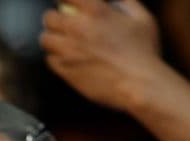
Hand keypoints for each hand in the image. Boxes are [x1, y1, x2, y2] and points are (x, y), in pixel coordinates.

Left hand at [40, 0, 162, 111]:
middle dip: (55, 19)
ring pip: (45, 38)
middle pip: (49, 17)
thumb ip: (126, 3)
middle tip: (62, 24)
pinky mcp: (65, 70)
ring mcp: (68, 50)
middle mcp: (77, 28)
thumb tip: (113, 1)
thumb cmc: (145, 52)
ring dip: (52, 38)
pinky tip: (66, 58)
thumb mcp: (142, 19)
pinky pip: (49, 60)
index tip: (66, 3)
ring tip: (61, 42)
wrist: (138, 84)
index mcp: (96, 11)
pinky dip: (55, 58)